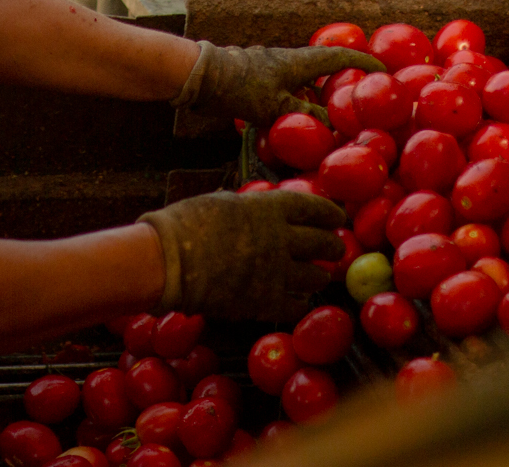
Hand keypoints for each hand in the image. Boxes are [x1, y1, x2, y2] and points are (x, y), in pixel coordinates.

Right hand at [140, 189, 345, 319]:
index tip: (338, 218)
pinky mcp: (266, 302)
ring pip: (315, 276)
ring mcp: (277, 272)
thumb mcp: (220, 202)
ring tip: (320, 277)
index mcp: (270, 208)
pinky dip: (301, 304)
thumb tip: (252, 206)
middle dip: (333, 247)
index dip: (329, 214)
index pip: (313, 208)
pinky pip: (297, 306)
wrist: (171, 261)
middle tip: (336, 250)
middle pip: (321, 243)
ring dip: (320, 276)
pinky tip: (299, 303)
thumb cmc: (186, 223)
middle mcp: (281, 238)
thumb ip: (246, 206)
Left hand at [171, 39, 384, 124]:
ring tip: (330, 110)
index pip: (340, 57)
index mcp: (299, 61)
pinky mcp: (258, 76)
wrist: (201, 76)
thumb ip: (306, 117)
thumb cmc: (241, 88)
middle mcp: (288, 59)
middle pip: (324, 66)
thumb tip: (333, 130)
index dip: (363, 63)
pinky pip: (287, 85)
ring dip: (318, 90)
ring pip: (304, 77)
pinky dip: (298, 96)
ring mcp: (272, 66)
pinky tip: (296, 114)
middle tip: (359, 93)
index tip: (383, 69)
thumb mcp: (277, 108)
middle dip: (343, 77)